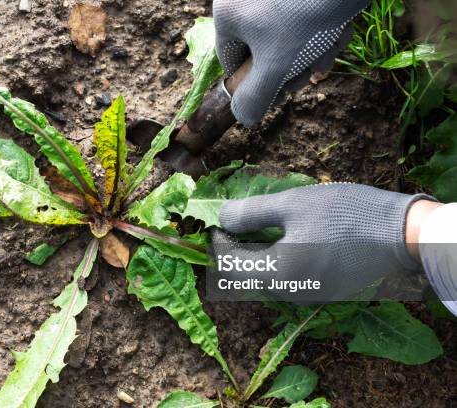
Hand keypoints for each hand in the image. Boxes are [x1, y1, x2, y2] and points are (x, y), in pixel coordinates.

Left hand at [212, 183, 434, 301]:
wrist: (400, 233)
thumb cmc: (344, 214)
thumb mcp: (292, 205)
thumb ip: (250, 213)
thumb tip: (219, 218)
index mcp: (278, 275)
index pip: (230, 266)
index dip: (219, 242)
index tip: (218, 219)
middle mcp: (290, 294)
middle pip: (247, 275)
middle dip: (235, 247)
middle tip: (236, 219)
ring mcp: (308, 296)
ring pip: (267, 277)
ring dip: (256, 253)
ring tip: (258, 224)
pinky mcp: (324, 290)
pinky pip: (288, 278)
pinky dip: (277, 258)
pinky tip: (283, 236)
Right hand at [213, 0, 368, 125]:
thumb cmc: (304, 13)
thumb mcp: (276, 64)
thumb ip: (256, 96)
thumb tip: (244, 118)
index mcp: (229, 14)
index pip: (232, 61)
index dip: (256, 85)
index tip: (279, 95)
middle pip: (264, 50)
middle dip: (292, 67)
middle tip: (309, 73)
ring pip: (289, 36)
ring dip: (313, 51)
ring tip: (330, 48)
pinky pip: (304, 17)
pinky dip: (324, 28)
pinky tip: (340, 30)